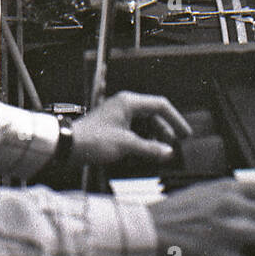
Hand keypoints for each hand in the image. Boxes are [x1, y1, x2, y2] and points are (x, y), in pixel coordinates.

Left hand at [69, 92, 188, 167]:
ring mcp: (118, 116)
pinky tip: (146, 153)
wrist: (68, 146)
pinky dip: (142, 141)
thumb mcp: (126, 144)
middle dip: (165, 132)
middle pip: (153, 116)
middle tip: (174, 148)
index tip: (185, 134)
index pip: (161, 105)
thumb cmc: (94, 140)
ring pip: (143, 125)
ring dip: (153, 138)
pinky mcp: (112, 127)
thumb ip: (150, 148)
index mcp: (129, 102)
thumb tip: (168, 152)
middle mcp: (124, 105)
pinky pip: (133, 131)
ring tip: (161, 153)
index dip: (176, 120)